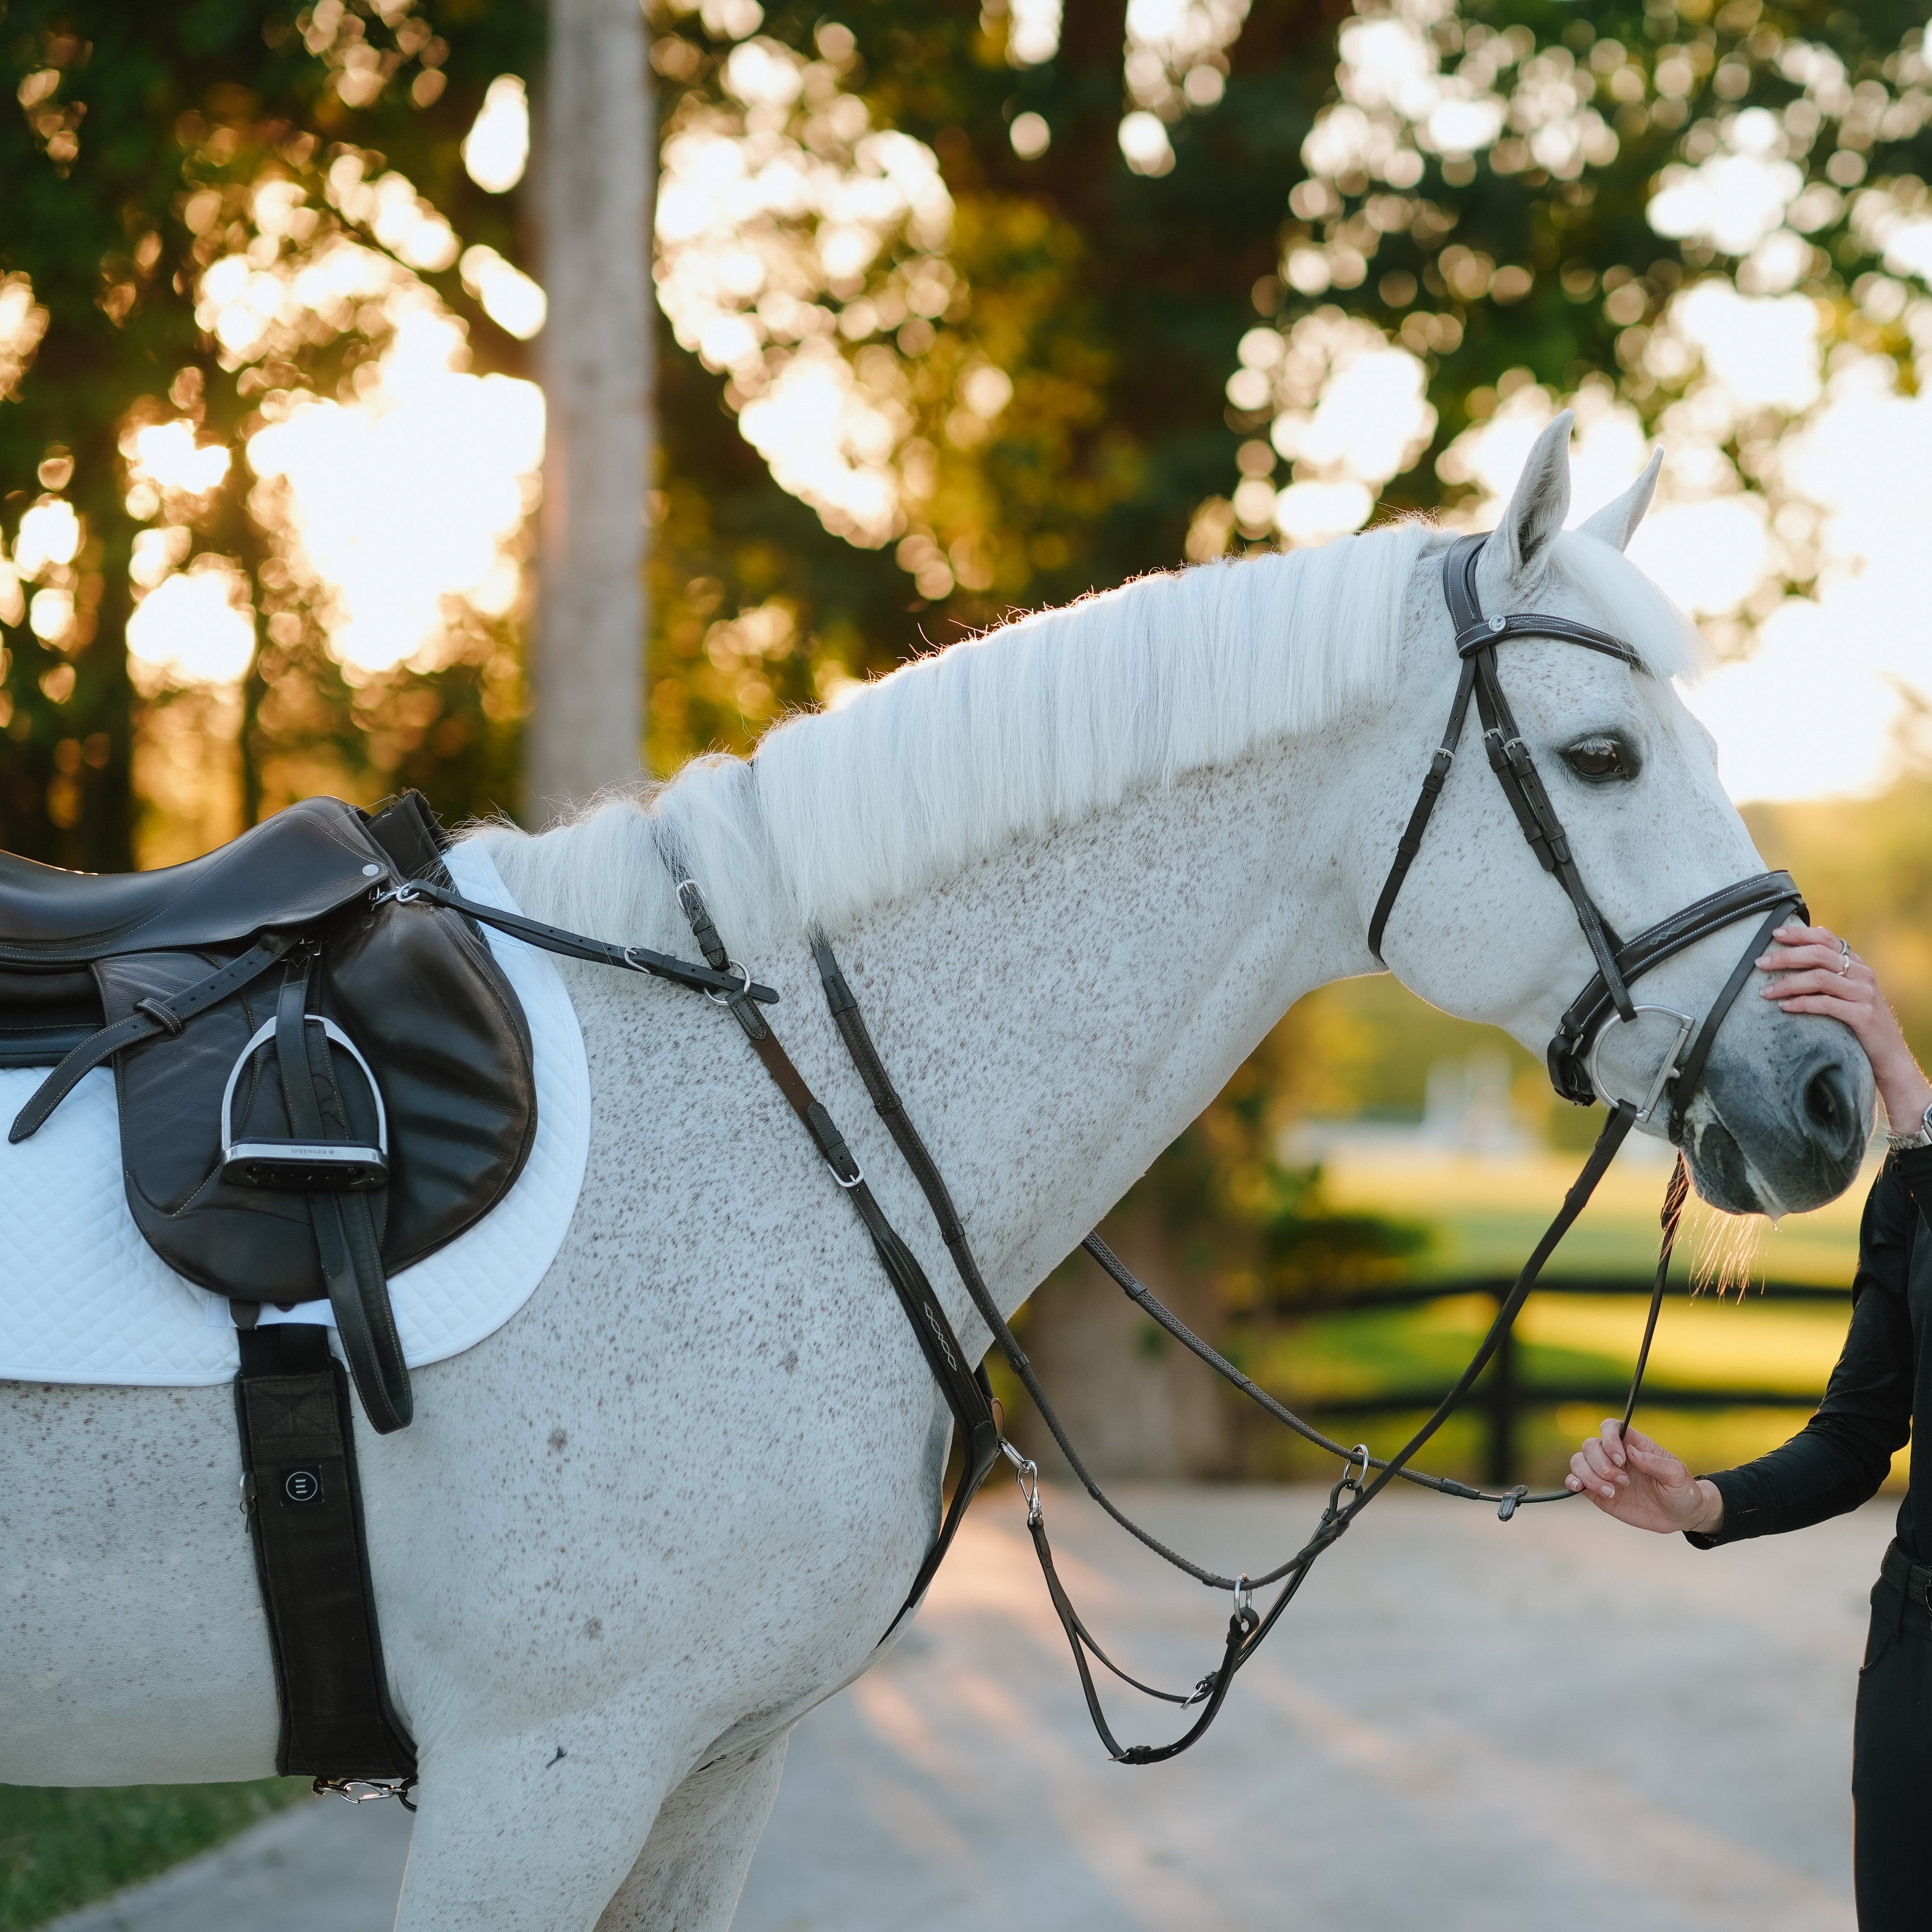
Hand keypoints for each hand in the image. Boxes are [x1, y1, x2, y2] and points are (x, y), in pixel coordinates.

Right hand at [1565, 1419, 1723, 1534]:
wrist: (1680, 1516)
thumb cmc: (1682, 1491)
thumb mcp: (1677, 1476)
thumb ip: (1655, 1462)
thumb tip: (1630, 1451)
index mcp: (1635, 1446)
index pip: (1611, 1428)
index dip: (1609, 1439)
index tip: (1621, 1460)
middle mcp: (1616, 1457)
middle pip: (1591, 1445)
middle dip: (1601, 1464)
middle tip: (1624, 1482)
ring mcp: (1605, 1474)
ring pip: (1579, 1461)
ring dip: (1589, 1476)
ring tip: (1611, 1492)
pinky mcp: (1598, 1492)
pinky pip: (1576, 1480)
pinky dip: (1572, 1482)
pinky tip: (1580, 1488)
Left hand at [1756, 921, 1931, 1134]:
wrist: (1888, 1054)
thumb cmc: (1859, 1019)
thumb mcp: (1847, 990)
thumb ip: (1831, 968)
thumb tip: (1806, 941)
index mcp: (1857, 964)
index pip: (1827, 939)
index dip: (1800, 934)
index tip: (1774, 933)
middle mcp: (1862, 974)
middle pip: (1819, 955)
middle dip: (1786, 956)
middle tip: (1760, 962)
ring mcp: (1864, 994)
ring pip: (1819, 978)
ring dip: (1787, 983)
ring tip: (1765, 991)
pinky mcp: (1863, 1015)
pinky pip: (1826, 1004)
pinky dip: (1801, 1003)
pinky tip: (1783, 1006)